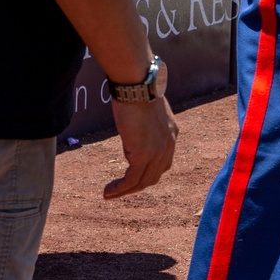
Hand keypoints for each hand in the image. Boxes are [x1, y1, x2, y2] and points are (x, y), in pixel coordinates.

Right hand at [105, 83, 178, 198]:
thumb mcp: (145, 109)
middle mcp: (168, 145)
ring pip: (142, 181)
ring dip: (125, 191)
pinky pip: (132, 179)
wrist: (136, 85)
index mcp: (171, 133)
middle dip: (136, 185)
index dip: (147, 172)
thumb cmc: (136, 90)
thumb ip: (144, 123)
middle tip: (119, 189)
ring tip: (109, 193)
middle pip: (154, 176)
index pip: (162, 162)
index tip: (130, 176)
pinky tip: (108, 191)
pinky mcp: (144, 155)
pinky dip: (120, 188)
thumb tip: (134, 127)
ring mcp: (158, 151)